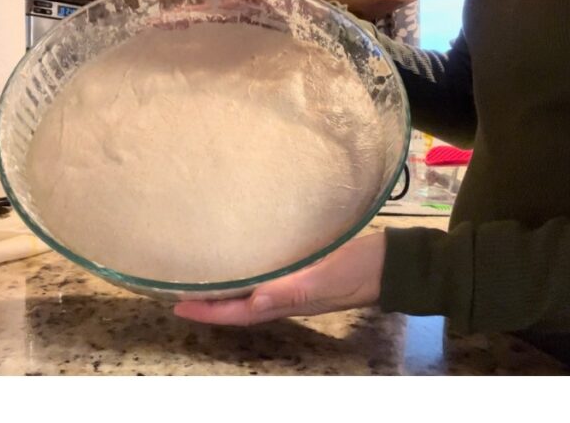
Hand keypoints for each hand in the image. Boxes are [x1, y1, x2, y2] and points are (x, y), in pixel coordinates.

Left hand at [173, 231, 386, 325]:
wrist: (392, 263)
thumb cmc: (358, 268)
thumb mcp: (324, 277)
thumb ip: (291, 290)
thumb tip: (254, 300)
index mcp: (287, 301)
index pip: (238, 313)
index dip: (207, 311)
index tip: (177, 305)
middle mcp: (286, 297)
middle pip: (239, 306)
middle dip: (210, 302)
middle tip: (180, 289)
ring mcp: (296, 285)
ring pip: (252, 293)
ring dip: (227, 289)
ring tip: (203, 276)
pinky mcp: (306, 270)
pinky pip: (268, 275)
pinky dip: (249, 271)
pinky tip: (245, 256)